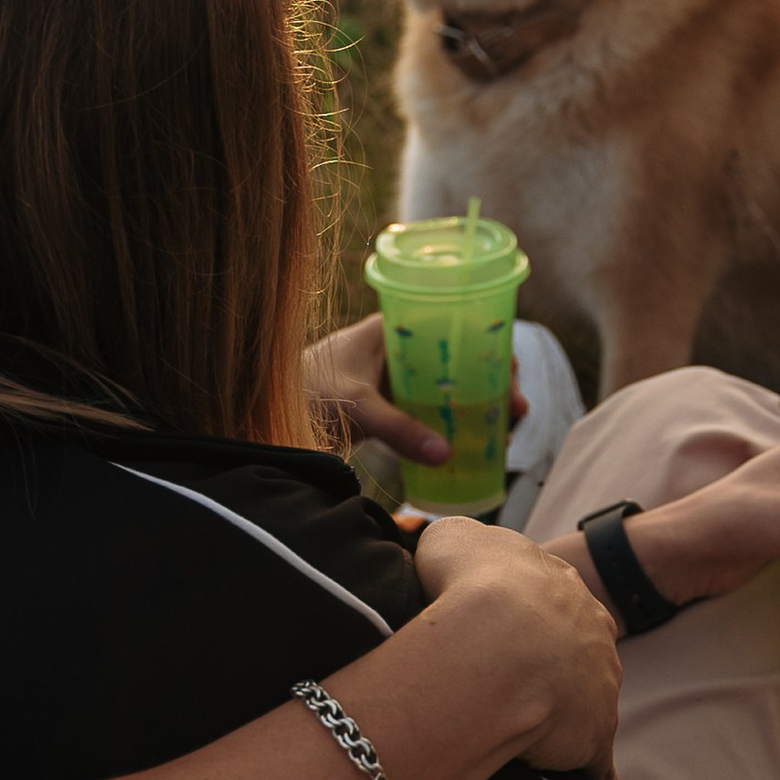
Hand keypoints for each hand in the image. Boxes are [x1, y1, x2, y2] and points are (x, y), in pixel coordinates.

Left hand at [303, 312, 526, 471]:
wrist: (262, 405)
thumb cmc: (304, 388)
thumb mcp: (355, 404)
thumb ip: (397, 429)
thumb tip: (444, 454)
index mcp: (394, 329)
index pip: (455, 325)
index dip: (489, 345)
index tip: (511, 371)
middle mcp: (400, 349)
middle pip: (461, 358)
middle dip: (494, 381)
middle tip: (517, 410)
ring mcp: (395, 379)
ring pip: (450, 386)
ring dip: (478, 406)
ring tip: (504, 433)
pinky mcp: (389, 406)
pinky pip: (432, 411)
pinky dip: (454, 424)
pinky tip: (473, 446)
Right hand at [415, 511, 622, 779]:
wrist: (495, 640)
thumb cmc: (467, 583)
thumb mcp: (452, 536)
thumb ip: (460, 546)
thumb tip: (451, 559)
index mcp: (561, 585)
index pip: (548, 601)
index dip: (521, 616)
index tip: (496, 631)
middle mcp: (592, 633)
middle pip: (573, 652)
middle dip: (548, 667)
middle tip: (504, 684)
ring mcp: (599, 686)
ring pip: (583, 705)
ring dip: (561, 719)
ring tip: (519, 735)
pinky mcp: (594, 738)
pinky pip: (594, 765)